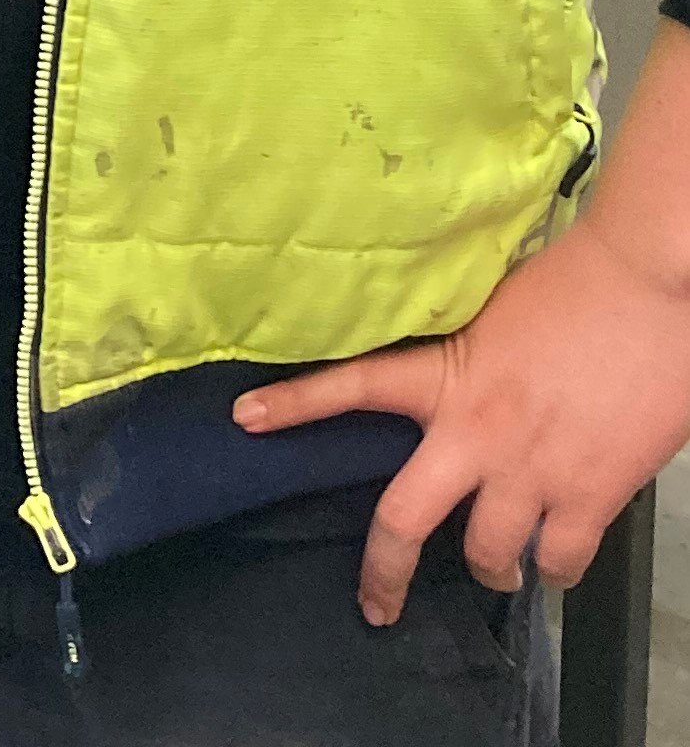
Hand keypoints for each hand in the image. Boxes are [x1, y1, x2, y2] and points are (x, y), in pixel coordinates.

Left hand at [235, 211, 689, 623]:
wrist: (646, 288)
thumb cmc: (572, 285)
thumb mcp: (488, 311)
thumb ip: (459, 354)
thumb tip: (446, 373)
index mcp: (443, 375)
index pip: (349, 386)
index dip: (294, 405)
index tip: (245, 420)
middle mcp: (475, 432)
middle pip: (405, 520)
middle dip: (383, 571)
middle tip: (374, 605)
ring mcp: (531, 471)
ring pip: (486, 555)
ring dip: (488, 567)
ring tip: (493, 568)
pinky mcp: (591, 495)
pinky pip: (559, 561)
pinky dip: (554, 570)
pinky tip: (552, 561)